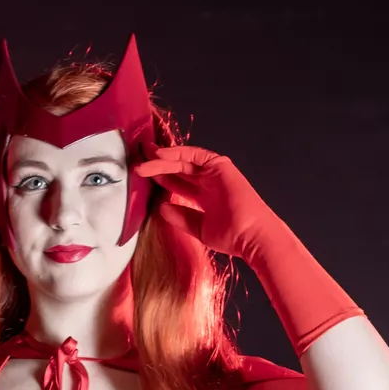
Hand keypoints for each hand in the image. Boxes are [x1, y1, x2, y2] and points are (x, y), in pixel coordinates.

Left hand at [133, 146, 278, 260]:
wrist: (251, 235)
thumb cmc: (232, 236)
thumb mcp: (199, 228)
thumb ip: (181, 217)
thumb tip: (162, 208)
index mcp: (203, 196)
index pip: (177, 182)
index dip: (159, 177)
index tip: (141, 177)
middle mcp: (208, 181)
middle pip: (177, 168)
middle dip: (156, 164)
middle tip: (136, 160)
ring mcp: (213, 172)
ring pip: (182, 160)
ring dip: (162, 158)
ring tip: (142, 158)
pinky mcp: (219, 165)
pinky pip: (193, 155)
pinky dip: (176, 153)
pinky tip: (159, 155)